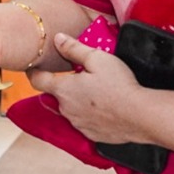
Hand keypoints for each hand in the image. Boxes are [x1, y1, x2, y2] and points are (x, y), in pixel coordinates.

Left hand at [29, 34, 143, 143]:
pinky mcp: (91, 134)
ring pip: (70, 110)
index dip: (33, 72)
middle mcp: (66, 109)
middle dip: (63, 86)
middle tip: (78, 76)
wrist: (141, 115)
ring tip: (95, 92)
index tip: (33, 67)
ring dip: (77, 101)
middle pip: (56, 95)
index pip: (38, 80)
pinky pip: (84, 122)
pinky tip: (103, 107)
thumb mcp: (97, 58)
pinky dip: (89, 114)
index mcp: (64, 89)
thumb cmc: (119, 85)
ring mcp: (78, 124)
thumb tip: (57, 39)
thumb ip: (74, 48)